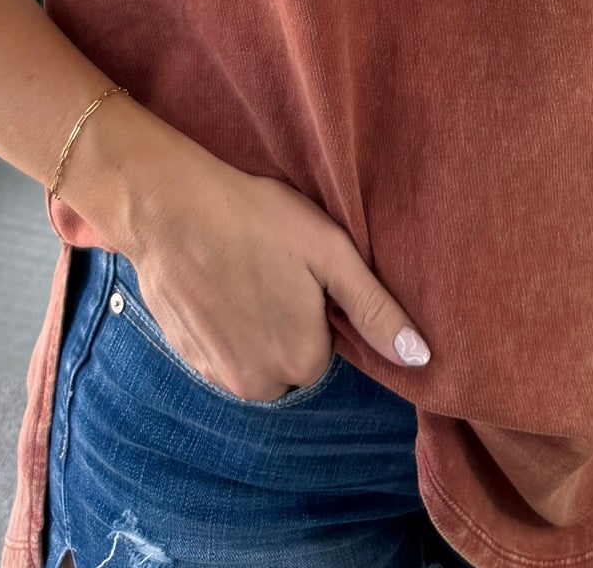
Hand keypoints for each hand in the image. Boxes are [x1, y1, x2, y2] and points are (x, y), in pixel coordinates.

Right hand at [125, 136, 431, 401]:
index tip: (298, 269)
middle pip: (290, 356)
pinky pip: (220, 349)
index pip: (326, 345)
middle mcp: (258, 384)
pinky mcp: (184, 356)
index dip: (316, 304)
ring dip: (253, 324)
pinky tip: (216, 280)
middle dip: (286, 320)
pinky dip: (221, 323)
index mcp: (302, 361)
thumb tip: (422, 358)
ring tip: (242, 270)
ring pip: (255, 355)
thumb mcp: (331, 252)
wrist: (170, 207)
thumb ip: (376, 310)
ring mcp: (215, 374)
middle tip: (271, 266)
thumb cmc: (256, 219)